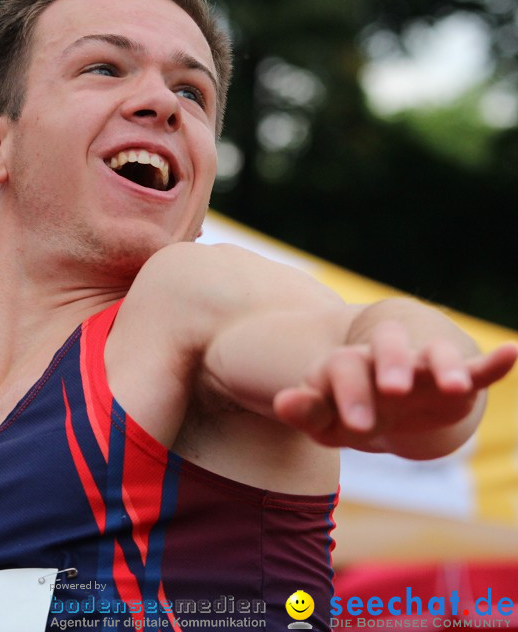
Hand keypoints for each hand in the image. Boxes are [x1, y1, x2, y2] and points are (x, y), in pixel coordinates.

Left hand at [273, 321, 517, 454]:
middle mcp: (382, 358)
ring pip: (433, 355)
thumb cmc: (343, 414)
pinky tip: (512, 350)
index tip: (359, 427)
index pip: (342, 369)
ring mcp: (420, 368)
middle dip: (391, 366)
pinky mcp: (452, 382)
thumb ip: (305, 411)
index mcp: (344, 365)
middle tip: (394, 392)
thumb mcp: (322, 419)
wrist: (379, 411)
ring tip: (452, 386)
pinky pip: (475, 368)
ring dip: (443, 366)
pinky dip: (494, 362)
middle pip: (385, 348)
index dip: (349, 395)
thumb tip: (281, 402)